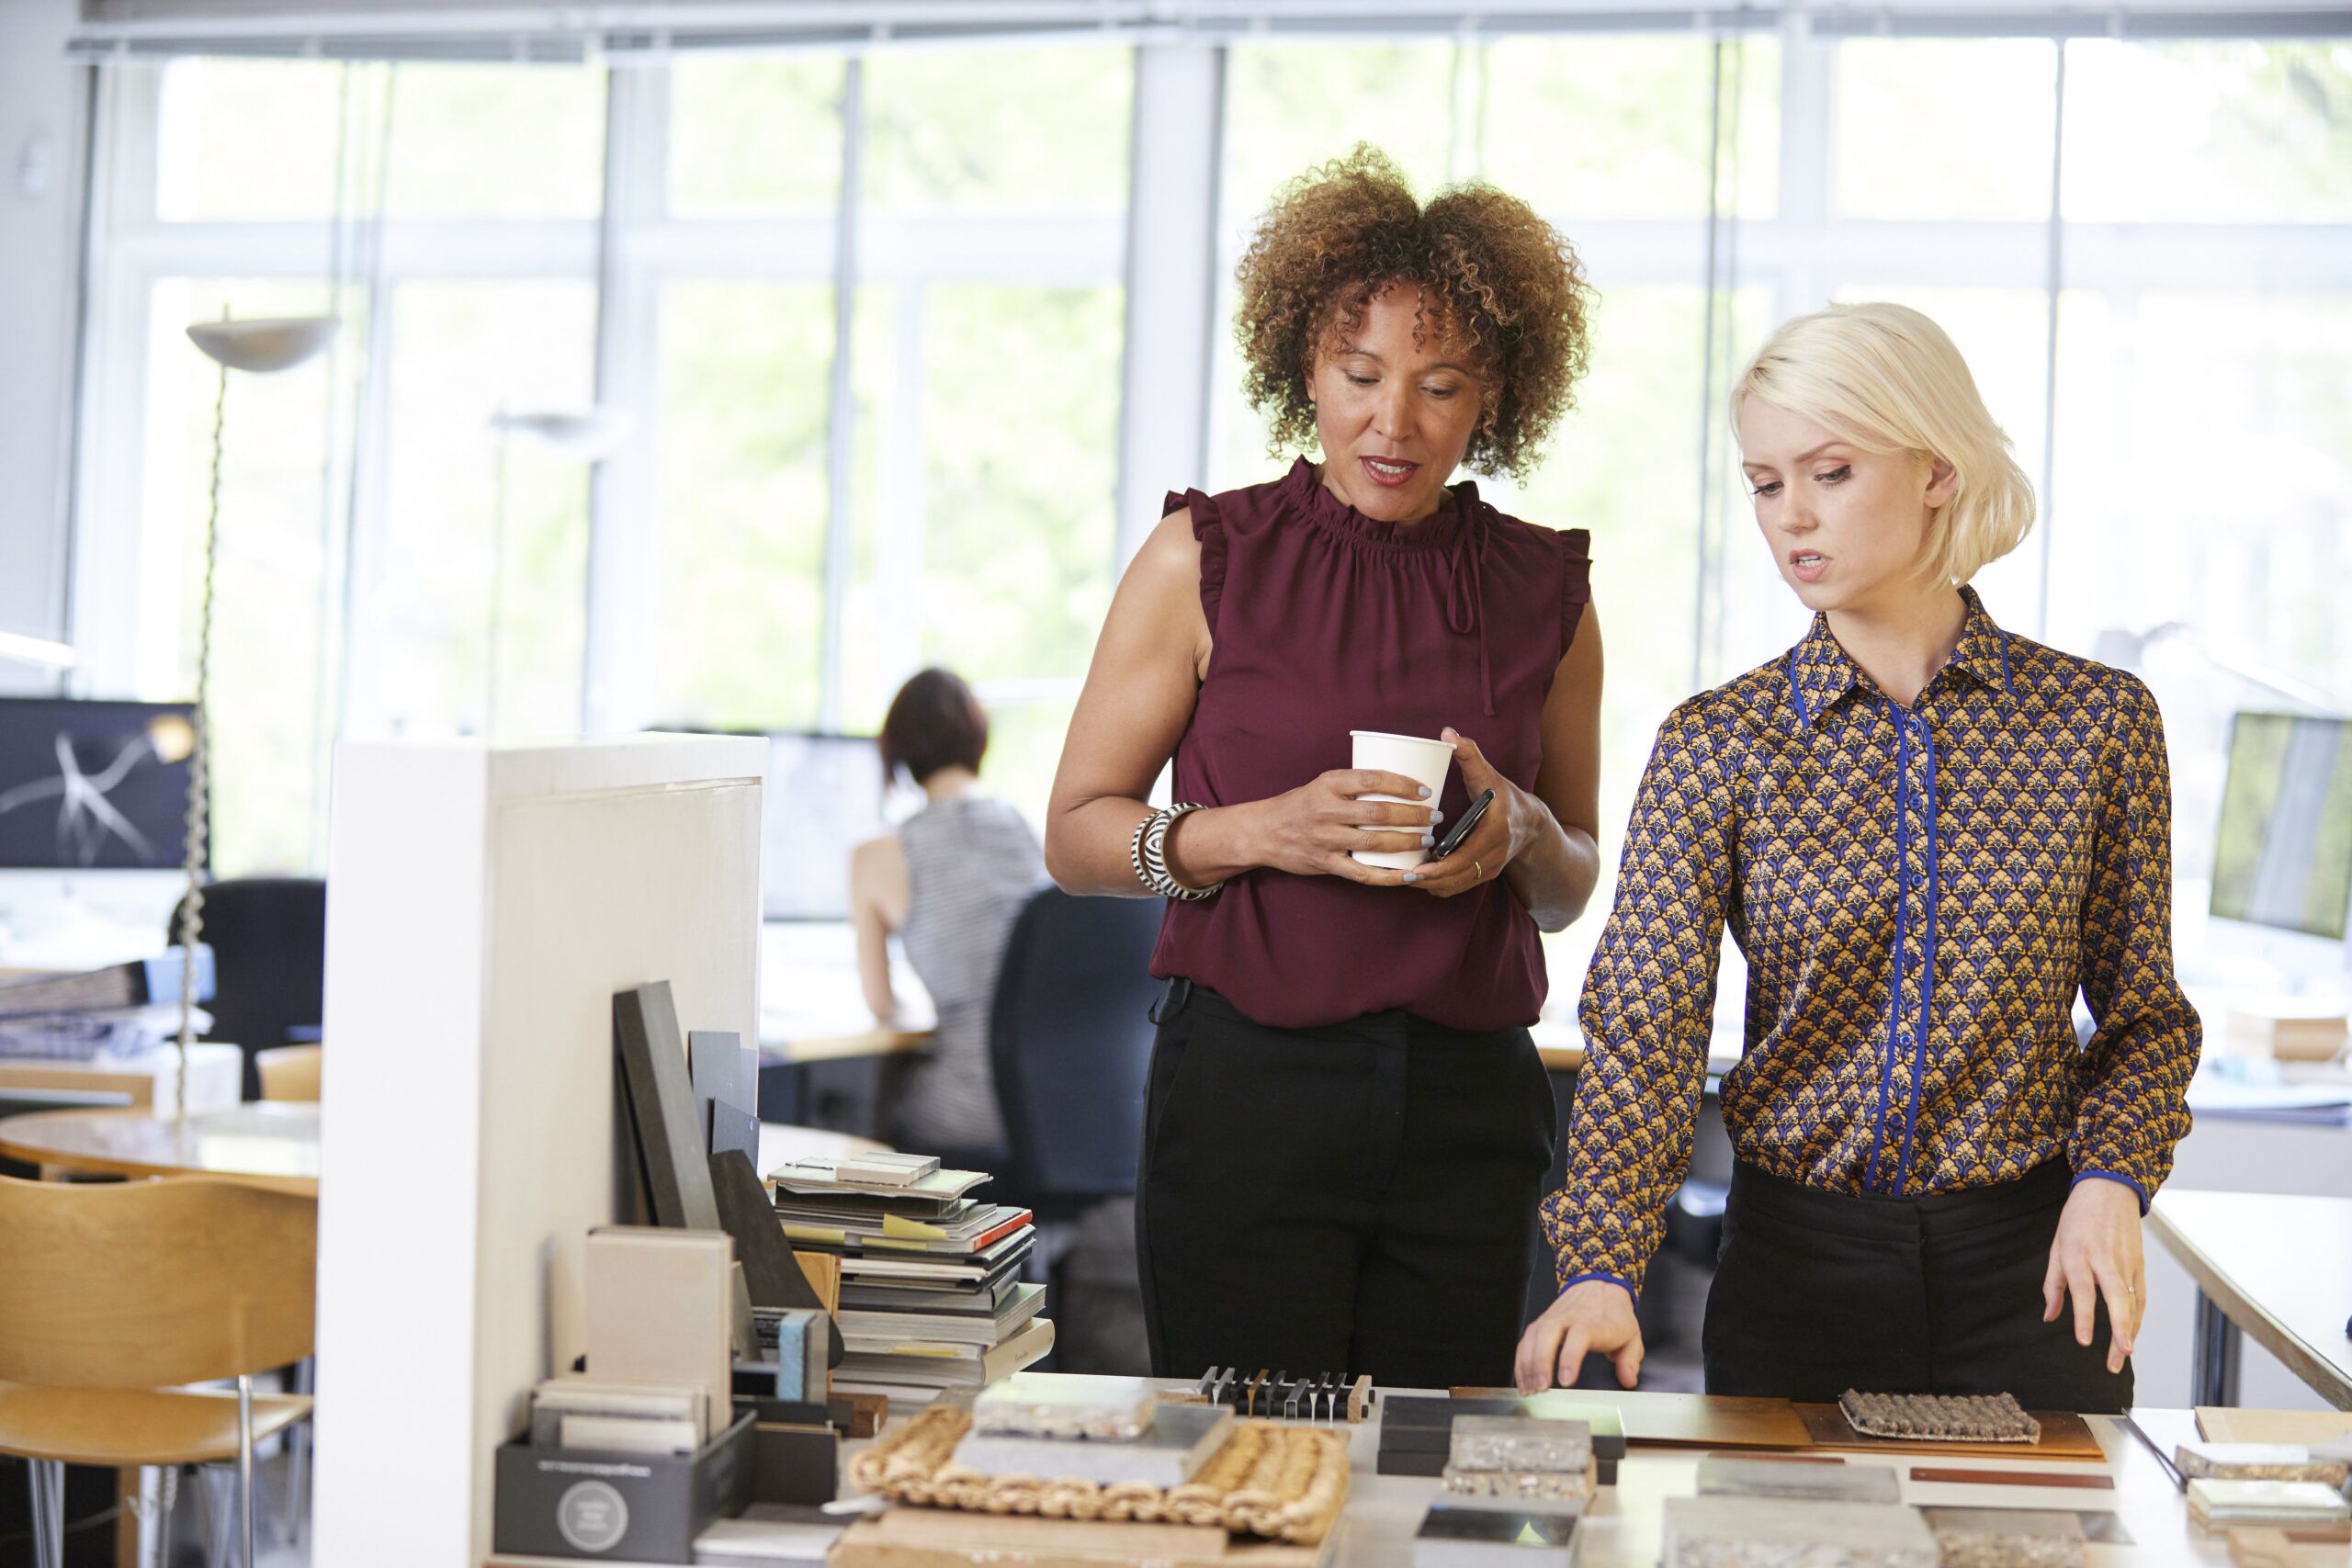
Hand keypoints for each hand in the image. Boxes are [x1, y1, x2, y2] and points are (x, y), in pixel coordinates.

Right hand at [1232, 768, 1439, 884]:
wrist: (1263, 831)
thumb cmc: (1300, 805)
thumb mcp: (1322, 785)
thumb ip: (1354, 786)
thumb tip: (1400, 787)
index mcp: (1328, 784)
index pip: (1372, 779)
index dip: (1403, 784)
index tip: (1425, 790)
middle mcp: (1326, 811)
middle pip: (1378, 813)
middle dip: (1413, 816)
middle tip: (1435, 816)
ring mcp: (1325, 839)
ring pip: (1374, 843)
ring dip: (1407, 842)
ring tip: (1428, 839)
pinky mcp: (1325, 863)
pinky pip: (1362, 873)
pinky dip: (1389, 876)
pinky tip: (1410, 875)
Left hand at [1405, 727, 1531, 897]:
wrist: (1531, 822)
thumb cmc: (1504, 795)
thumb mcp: (1489, 774)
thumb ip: (1469, 755)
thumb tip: (1448, 733)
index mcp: (1496, 830)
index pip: (1466, 855)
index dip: (1441, 866)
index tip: (1418, 869)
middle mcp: (1495, 854)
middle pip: (1458, 875)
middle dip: (1430, 879)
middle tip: (1402, 875)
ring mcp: (1491, 868)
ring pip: (1458, 885)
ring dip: (1433, 885)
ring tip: (1406, 877)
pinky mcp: (1486, 874)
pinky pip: (1460, 886)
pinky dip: (1441, 886)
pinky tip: (1421, 878)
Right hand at [1514, 1279, 1643, 1391]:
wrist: (1599, 1286)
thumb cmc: (1613, 1315)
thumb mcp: (1631, 1336)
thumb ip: (1630, 1360)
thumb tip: (1628, 1380)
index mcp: (1592, 1322)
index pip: (1579, 1337)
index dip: (1570, 1358)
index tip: (1566, 1381)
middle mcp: (1567, 1318)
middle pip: (1547, 1334)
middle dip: (1540, 1362)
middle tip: (1541, 1388)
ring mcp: (1551, 1319)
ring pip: (1532, 1338)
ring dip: (1528, 1365)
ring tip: (1530, 1390)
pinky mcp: (1540, 1324)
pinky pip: (1525, 1342)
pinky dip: (1521, 1363)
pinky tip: (1524, 1382)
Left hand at [2042, 1177, 2143, 1373]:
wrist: (2109, 1190)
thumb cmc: (2077, 1219)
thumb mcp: (2056, 1246)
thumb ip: (2052, 1284)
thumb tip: (2049, 1316)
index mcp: (2078, 1253)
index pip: (2082, 1290)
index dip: (2083, 1316)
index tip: (2084, 1341)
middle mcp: (2104, 1259)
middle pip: (2116, 1298)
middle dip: (2119, 1329)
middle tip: (2120, 1355)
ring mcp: (2126, 1261)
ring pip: (2132, 1301)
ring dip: (2131, 1330)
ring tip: (2123, 1355)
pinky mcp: (2140, 1263)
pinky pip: (2140, 1295)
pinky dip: (2138, 1317)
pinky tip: (2132, 1335)